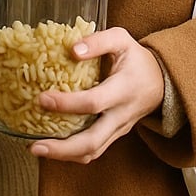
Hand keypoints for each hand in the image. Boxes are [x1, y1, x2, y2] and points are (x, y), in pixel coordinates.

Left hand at [29, 27, 164, 163]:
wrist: (162, 81)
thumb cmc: (137, 59)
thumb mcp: (122, 40)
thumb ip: (99, 41)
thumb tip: (73, 49)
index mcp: (124, 89)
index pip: (94, 103)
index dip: (67, 104)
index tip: (42, 99)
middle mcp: (121, 115)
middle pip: (92, 142)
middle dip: (62, 148)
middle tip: (34, 146)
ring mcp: (119, 129)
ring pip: (92, 152)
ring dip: (64, 156)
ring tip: (37, 149)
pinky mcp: (114, 136)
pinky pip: (93, 151)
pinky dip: (72, 153)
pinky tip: (52, 147)